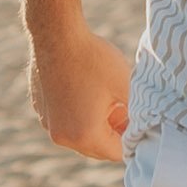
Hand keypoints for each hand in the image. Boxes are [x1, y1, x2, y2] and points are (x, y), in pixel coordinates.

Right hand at [29, 20, 133, 163]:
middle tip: (127, 109)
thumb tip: (144, 128)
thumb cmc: (94, 60)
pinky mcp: (41, 109)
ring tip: (109, 99)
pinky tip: (88, 91)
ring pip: (81, 134)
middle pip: (97, 148)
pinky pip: (66, 121)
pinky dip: (80, 113)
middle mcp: (62, 136)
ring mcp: (49, 123)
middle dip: (114, 133)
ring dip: (97, 124)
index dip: (133, 140)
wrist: (57, 34)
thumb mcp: (126, 87)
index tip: (142, 123)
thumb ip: (137, 114)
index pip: (117, 153)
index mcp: (85, 135)